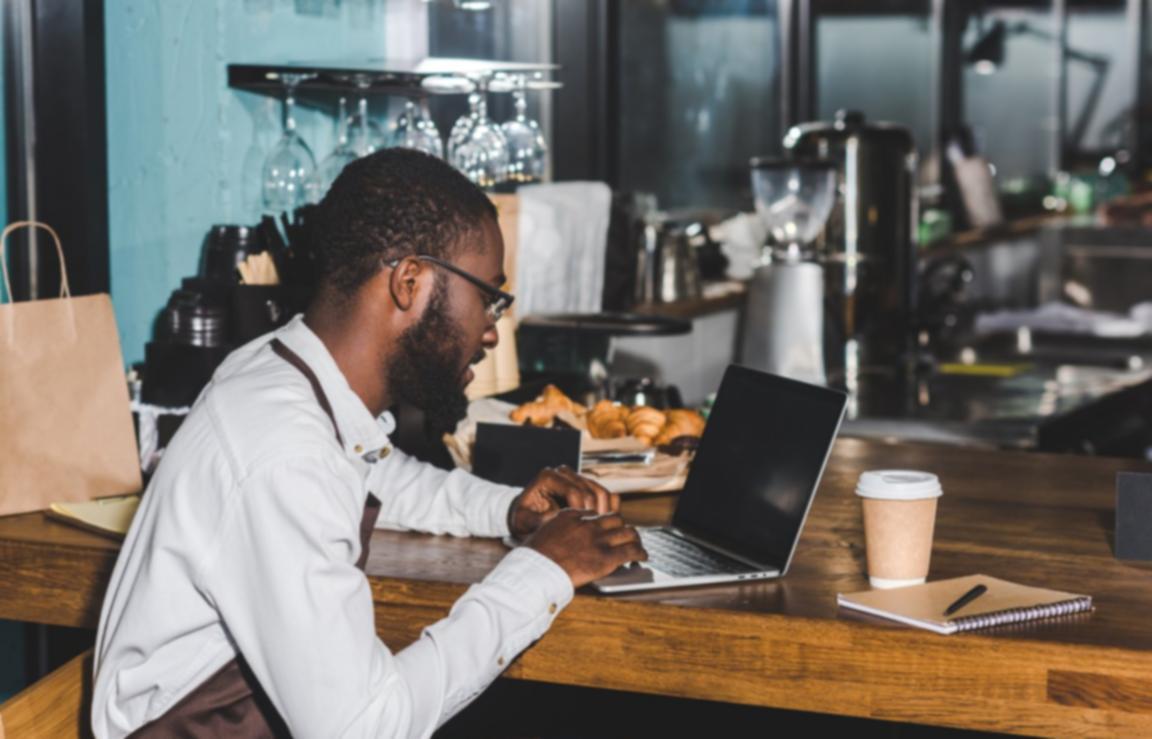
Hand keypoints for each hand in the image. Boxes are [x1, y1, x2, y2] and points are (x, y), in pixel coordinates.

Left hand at [507, 466, 619, 538]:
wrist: (527, 516)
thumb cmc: (524, 519)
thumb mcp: (525, 521)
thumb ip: (539, 520)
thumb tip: (558, 520)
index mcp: (548, 477)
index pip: (573, 491)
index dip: (580, 512)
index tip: (579, 531)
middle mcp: (564, 473)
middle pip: (590, 491)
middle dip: (593, 515)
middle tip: (592, 535)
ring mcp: (578, 478)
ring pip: (602, 492)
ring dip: (605, 514)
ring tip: (599, 533)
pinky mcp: (588, 486)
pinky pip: (608, 495)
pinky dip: (610, 510)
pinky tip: (604, 527)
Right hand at [525, 510, 647, 587]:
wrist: (536, 570)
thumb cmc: (533, 557)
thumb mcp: (541, 533)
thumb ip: (555, 530)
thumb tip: (557, 535)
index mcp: (571, 516)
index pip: (595, 513)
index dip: (603, 521)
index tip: (605, 527)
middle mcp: (588, 524)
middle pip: (615, 519)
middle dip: (621, 527)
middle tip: (624, 535)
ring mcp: (598, 540)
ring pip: (627, 532)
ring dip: (635, 538)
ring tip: (637, 544)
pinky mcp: (606, 558)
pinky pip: (631, 551)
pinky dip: (640, 553)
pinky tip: (642, 556)